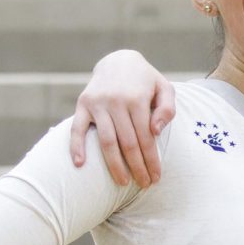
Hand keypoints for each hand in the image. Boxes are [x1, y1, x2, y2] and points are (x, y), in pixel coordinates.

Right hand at [68, 50, 175, 187]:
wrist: (118, 60)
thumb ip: (167, 108)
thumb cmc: (146, 81)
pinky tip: (80, 165)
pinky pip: (77, 128)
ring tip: (123, 182)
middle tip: (143, 184)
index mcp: (137, 99)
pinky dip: (76, 146)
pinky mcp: (83, 104)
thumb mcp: (164, 88)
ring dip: (114, 165)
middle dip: (137, 167)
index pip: (146, 138)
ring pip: (106, 141)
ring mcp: (97, 104)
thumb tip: (156, 131)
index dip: (151, 160)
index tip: (156, 177)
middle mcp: (116, 101)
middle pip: (127, 143)